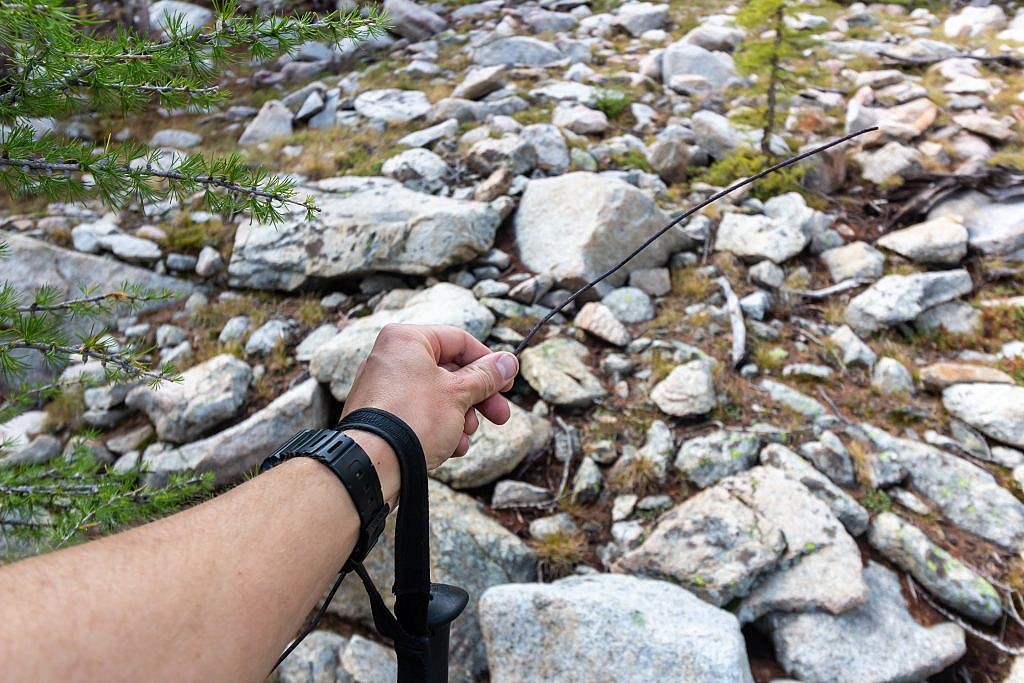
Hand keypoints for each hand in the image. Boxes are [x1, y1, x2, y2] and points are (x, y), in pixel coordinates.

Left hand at [342, 324, 518, 470]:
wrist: (372, 464)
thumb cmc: (413, 420)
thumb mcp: (459, 394)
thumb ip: (486, 376)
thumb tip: (509, 362)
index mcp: (406, 339)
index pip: (460, 341)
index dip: (489, 362)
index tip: (507, 383)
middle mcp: (390, 357)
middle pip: (450, 371)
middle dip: (478, 398)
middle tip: (500, 415)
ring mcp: (383, 387)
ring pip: (436, 395)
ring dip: (461, 417)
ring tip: (467, 437)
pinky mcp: (380, 414)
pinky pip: (418, 413)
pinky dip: (440, 428)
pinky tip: (451, 448)